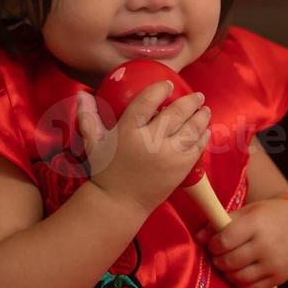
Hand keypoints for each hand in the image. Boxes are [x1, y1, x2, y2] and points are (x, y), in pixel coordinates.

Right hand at [77, 84, 209, 220]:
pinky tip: (205, 130)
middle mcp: (151, 140)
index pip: (147, 102)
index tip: (169, 84)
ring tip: (204, 110)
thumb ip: (88, 117)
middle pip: (177, 112)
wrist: (119, 203)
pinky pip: (197, 147)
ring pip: (192, 128)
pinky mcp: (182, 167)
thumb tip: (82, 93)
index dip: (160, 90)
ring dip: (202, 116)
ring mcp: (170, 154)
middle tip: (197, 95)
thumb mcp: (94, 143)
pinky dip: (203, 136)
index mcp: (128, 131)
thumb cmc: (105, 171)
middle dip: (190, 101)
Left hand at [194, 198, 287, 287]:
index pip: (224, 241)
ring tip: (231, 264)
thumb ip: (221, 222)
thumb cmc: (269, 216)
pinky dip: (241, 283)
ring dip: (228, 273)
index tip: (215, 243)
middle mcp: (266, 245)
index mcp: (257, 224)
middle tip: (220, 255)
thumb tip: (198, 238)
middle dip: (218, 260)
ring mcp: (273, 264)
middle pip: (228, 262)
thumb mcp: (248, 212)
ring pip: (237, 278)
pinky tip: (243, 272)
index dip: (214, 244)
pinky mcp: (278, 278)